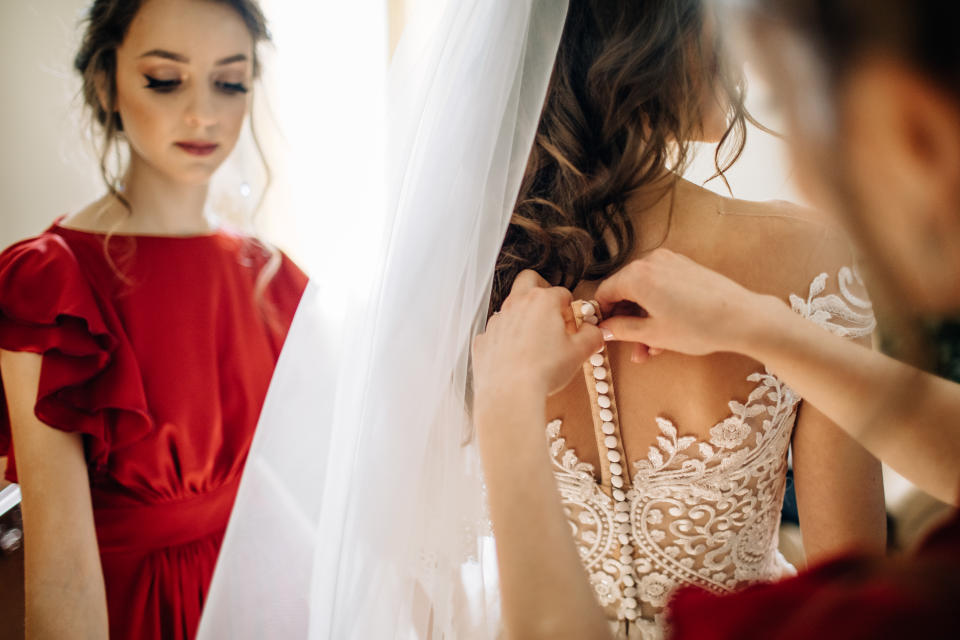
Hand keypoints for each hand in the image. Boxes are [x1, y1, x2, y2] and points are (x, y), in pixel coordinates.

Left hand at [473, 270, 603, 402]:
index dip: (571, 311)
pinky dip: (506, 339)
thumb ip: (592, 336)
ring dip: (522, 318)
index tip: (572, 328)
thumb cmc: (545, 371)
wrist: (510, 395)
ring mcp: (496, 321)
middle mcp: (516, 304)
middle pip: (529, 280)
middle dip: (542, 290)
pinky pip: (496, 332)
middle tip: (551, 313)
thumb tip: (594, 332)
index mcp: (542, 301)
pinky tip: (516, 358)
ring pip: (510, 307)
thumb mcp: (580, 352)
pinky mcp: (483, 339)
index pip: (562, 293)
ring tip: (534, 342)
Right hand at [595, 248, 784, 361]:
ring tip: (652, 347)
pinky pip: (661, 286)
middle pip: (624, 292)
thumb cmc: (699, 326)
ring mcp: (670, 262)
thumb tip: (604, 329)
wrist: (742, 318)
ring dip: (643, 319)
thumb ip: (621, 330)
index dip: (602, 316)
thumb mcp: (653, 334)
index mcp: (637, 276)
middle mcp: (651, 262)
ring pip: (644, 292)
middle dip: (626, 322)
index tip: (605, 334)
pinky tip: (667, 331)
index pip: (604, 293)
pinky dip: (658, 306)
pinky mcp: (685, 267)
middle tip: (632, 347)